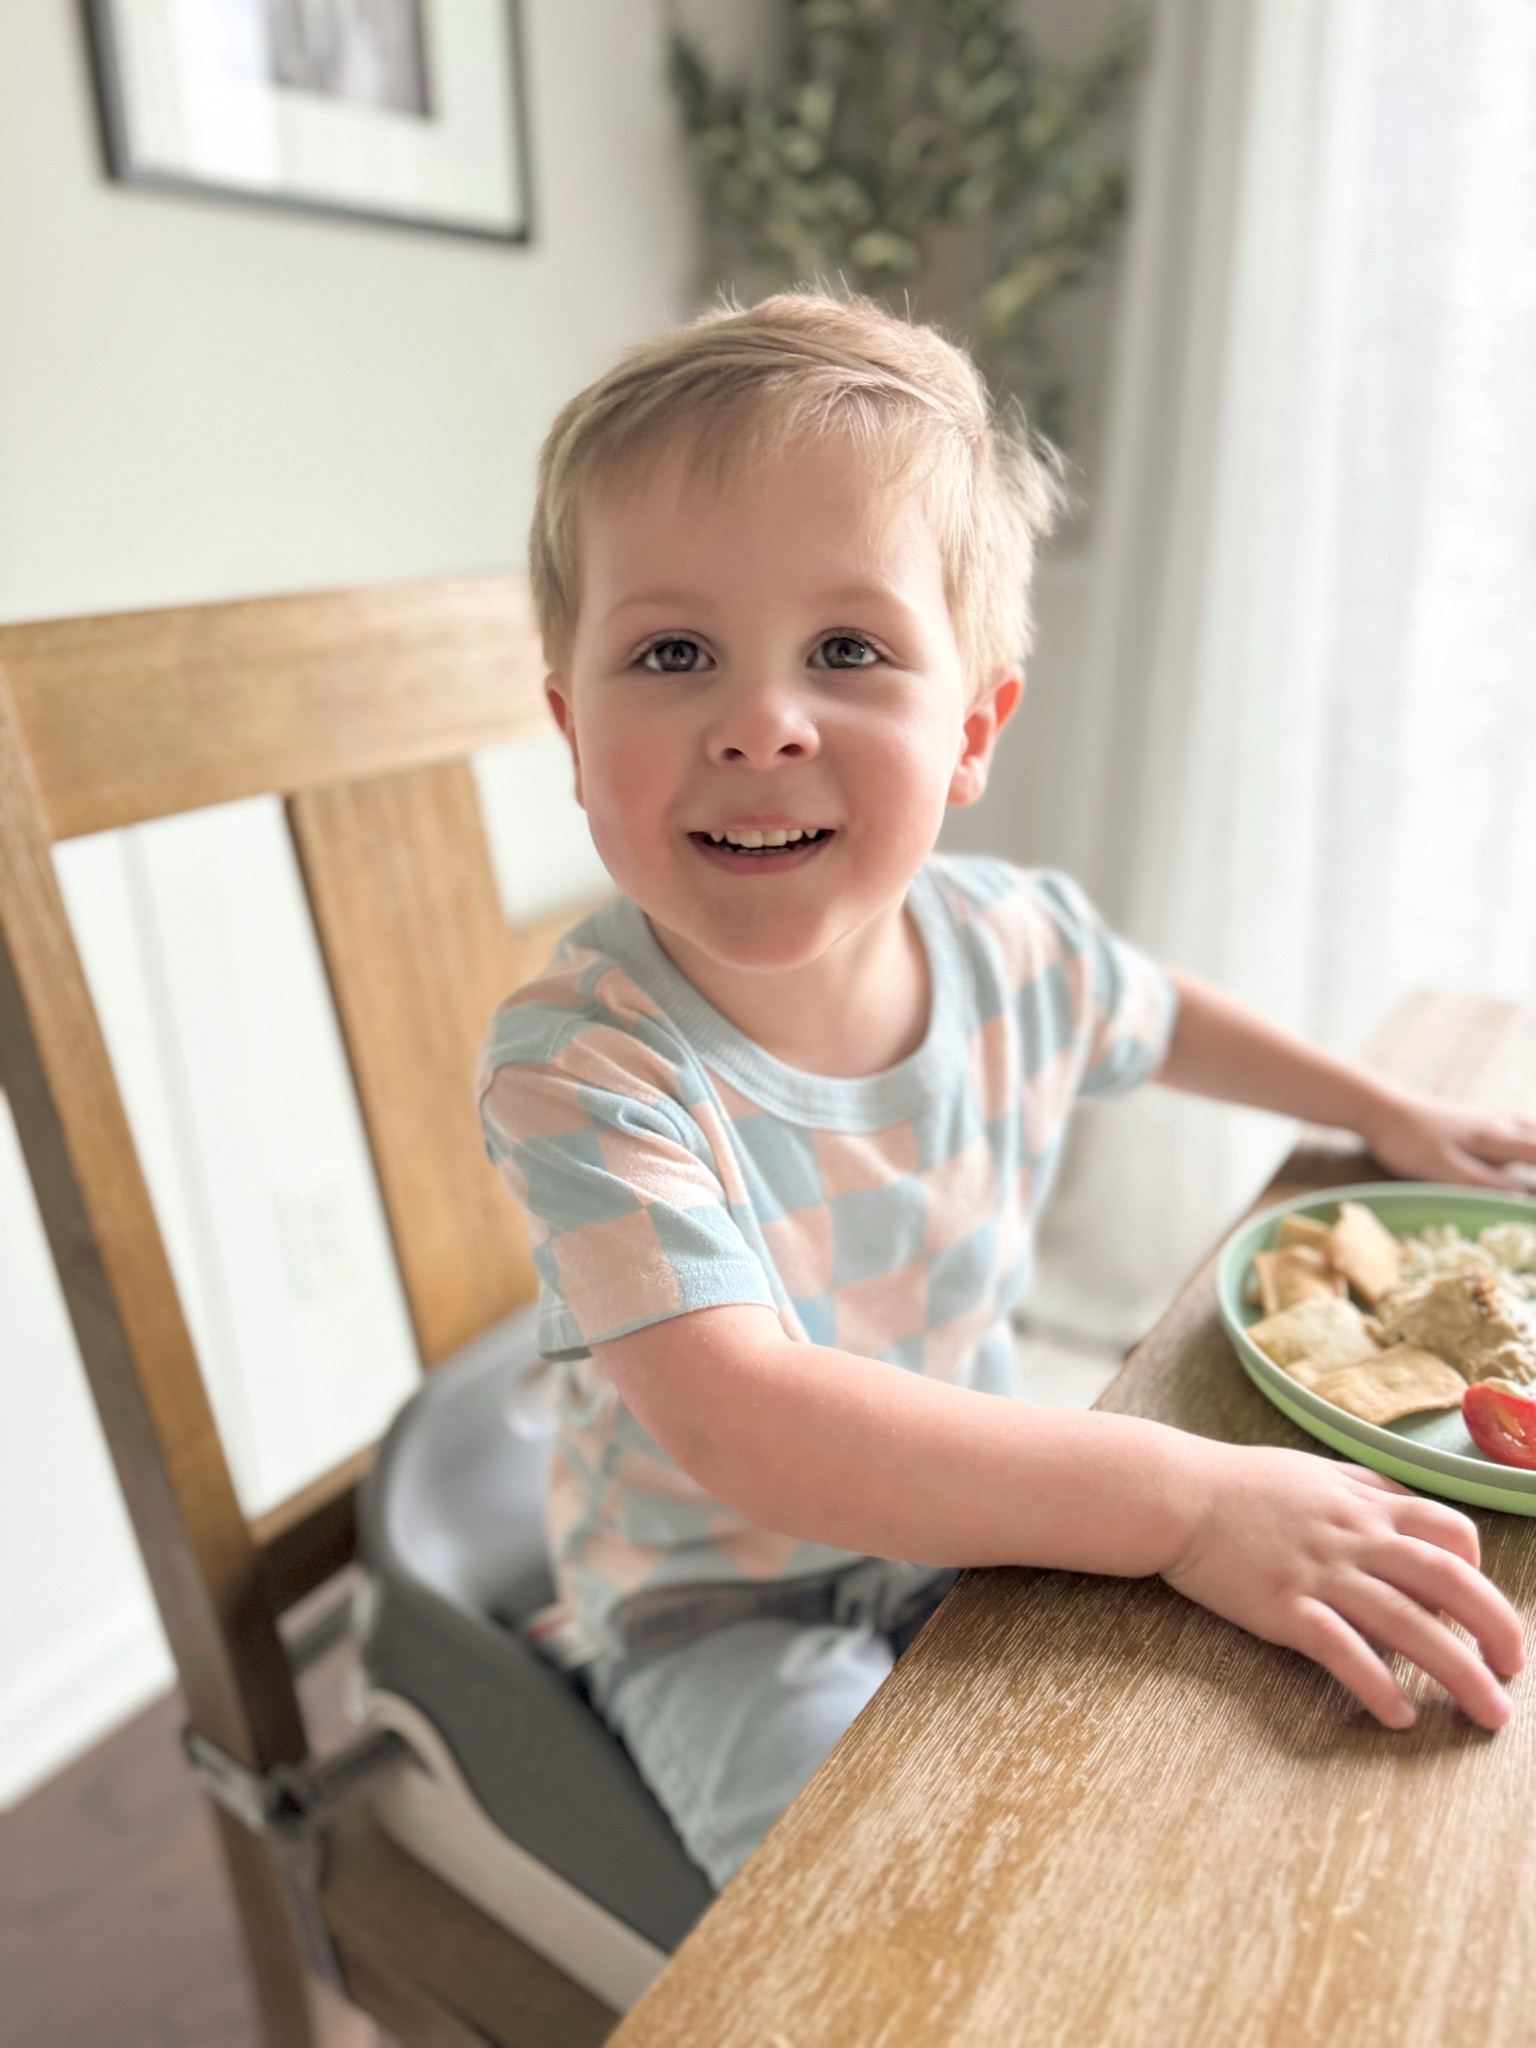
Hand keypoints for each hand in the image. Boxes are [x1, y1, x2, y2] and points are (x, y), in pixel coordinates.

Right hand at [1162, 1442, 1522, 1729]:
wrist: (1176, 1493)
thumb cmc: (1241, 1483)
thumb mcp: (1314, 1471)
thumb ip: (1365, 1489)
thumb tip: (1407, 1510)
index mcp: (1366, 1504)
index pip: (1451, 1532)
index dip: (1478, 1571)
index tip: (1476, 1606)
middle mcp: (1355, 1538)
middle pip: (1449, 1583)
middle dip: (1495, 1630)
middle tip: (1514, 1670)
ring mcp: (1321, 1573)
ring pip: (1409, 1624)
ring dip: (1459, 1672)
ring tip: (1490, 1714)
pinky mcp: (1284, 1607)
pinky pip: (1342, 1650)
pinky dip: (1377, 1683)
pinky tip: (1399, 1714)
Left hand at [1361, 1087, 1535, 1189]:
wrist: (1381, 1107)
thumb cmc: (1409, 1142)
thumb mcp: (1445, 1171)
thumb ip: (1487, 1186)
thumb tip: (1524, 1202)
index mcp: (1501, 1139)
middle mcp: (1506, 1125)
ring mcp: (1497, 1119)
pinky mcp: (1485, 1119)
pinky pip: (1528, 1127)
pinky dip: (1535, 1137)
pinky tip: (1530, 1141)